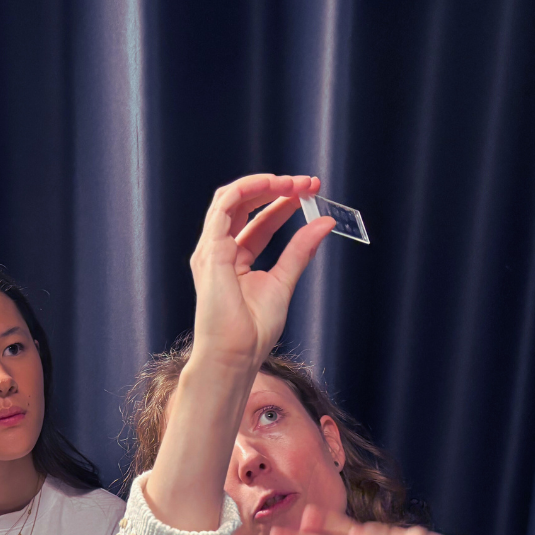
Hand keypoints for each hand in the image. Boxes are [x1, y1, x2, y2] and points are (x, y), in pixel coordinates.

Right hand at [189, 174, 334, 370]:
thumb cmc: (252, 331)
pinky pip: (225, 205)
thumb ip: (299, 251)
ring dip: (263, 184)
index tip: (311, 192)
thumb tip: (324, 224)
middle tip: (308, 183)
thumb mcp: (284, 282)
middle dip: (276, 188)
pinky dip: (248, 188)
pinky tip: (272, 184)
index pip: (258, 221)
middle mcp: (219, 251)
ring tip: (293, 182)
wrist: (236, 353)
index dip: (283, 202)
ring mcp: (212, 249)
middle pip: (244, 205)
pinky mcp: (210, 250)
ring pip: (231, 198)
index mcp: (235, 260)